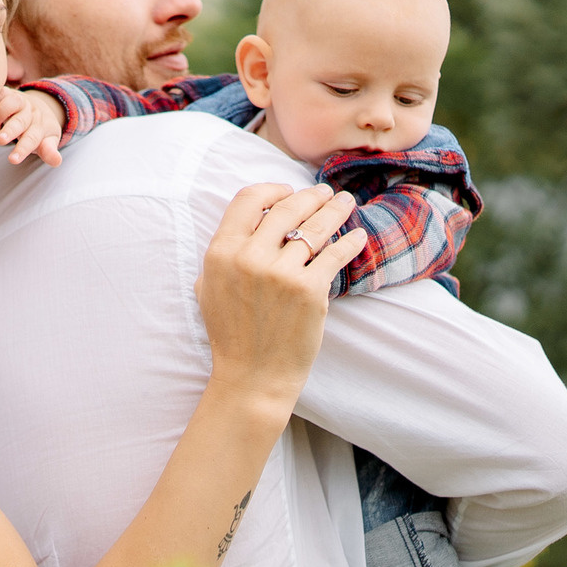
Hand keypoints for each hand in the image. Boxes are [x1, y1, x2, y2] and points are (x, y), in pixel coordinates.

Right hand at [0, 86, 68, 166]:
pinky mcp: (6, 93)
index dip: (23, 150)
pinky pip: (1, 92)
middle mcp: (29, 113)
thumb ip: (49, 151)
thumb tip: (57, 161)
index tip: (12, 160)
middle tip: (0, 140)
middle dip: (11, 131)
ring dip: (2, 111)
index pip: (32, 139)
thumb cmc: (37, 129)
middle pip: (21, 122)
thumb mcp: (47, 140)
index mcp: (39, 126)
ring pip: (12, 103)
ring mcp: (18, 101)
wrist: (37, 105)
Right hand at [195, 183, 363, 414]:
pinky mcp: (310, 290)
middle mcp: (249, 257)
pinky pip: (334, 255)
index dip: (271, 190)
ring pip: (316, 228)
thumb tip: (248, 223)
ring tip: (346, 202)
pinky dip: (350, 243)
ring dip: (336, 210)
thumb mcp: (209, 288)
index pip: (247, 199)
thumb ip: (223, 254)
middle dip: (311, 196)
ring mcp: (281, 273)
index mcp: (221, 252)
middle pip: (287, 208)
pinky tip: (358, 236)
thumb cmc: (231, 335)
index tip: (287, 191)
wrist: (252, 376)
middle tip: (325, 193)